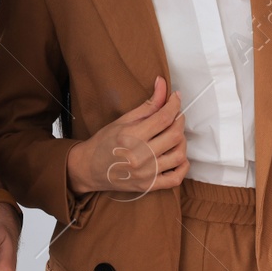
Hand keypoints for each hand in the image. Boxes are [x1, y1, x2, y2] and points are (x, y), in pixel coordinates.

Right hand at [66, 76, 186, 196]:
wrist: (88, 168)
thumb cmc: (104, 142)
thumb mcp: (123, 120)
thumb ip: (148, 105)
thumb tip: (163, 84)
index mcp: (131, 136)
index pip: (163, 118)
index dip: (174, 104)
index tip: (176, 98)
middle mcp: (140, 156)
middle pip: (175, 135)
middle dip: (179, 121)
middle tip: (174, 116)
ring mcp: (146, 174)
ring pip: (179, 155)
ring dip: (182, 142)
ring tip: (174, 136)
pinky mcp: (148, 186)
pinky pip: (176, 178)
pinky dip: (182, 166)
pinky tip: (177, 156)